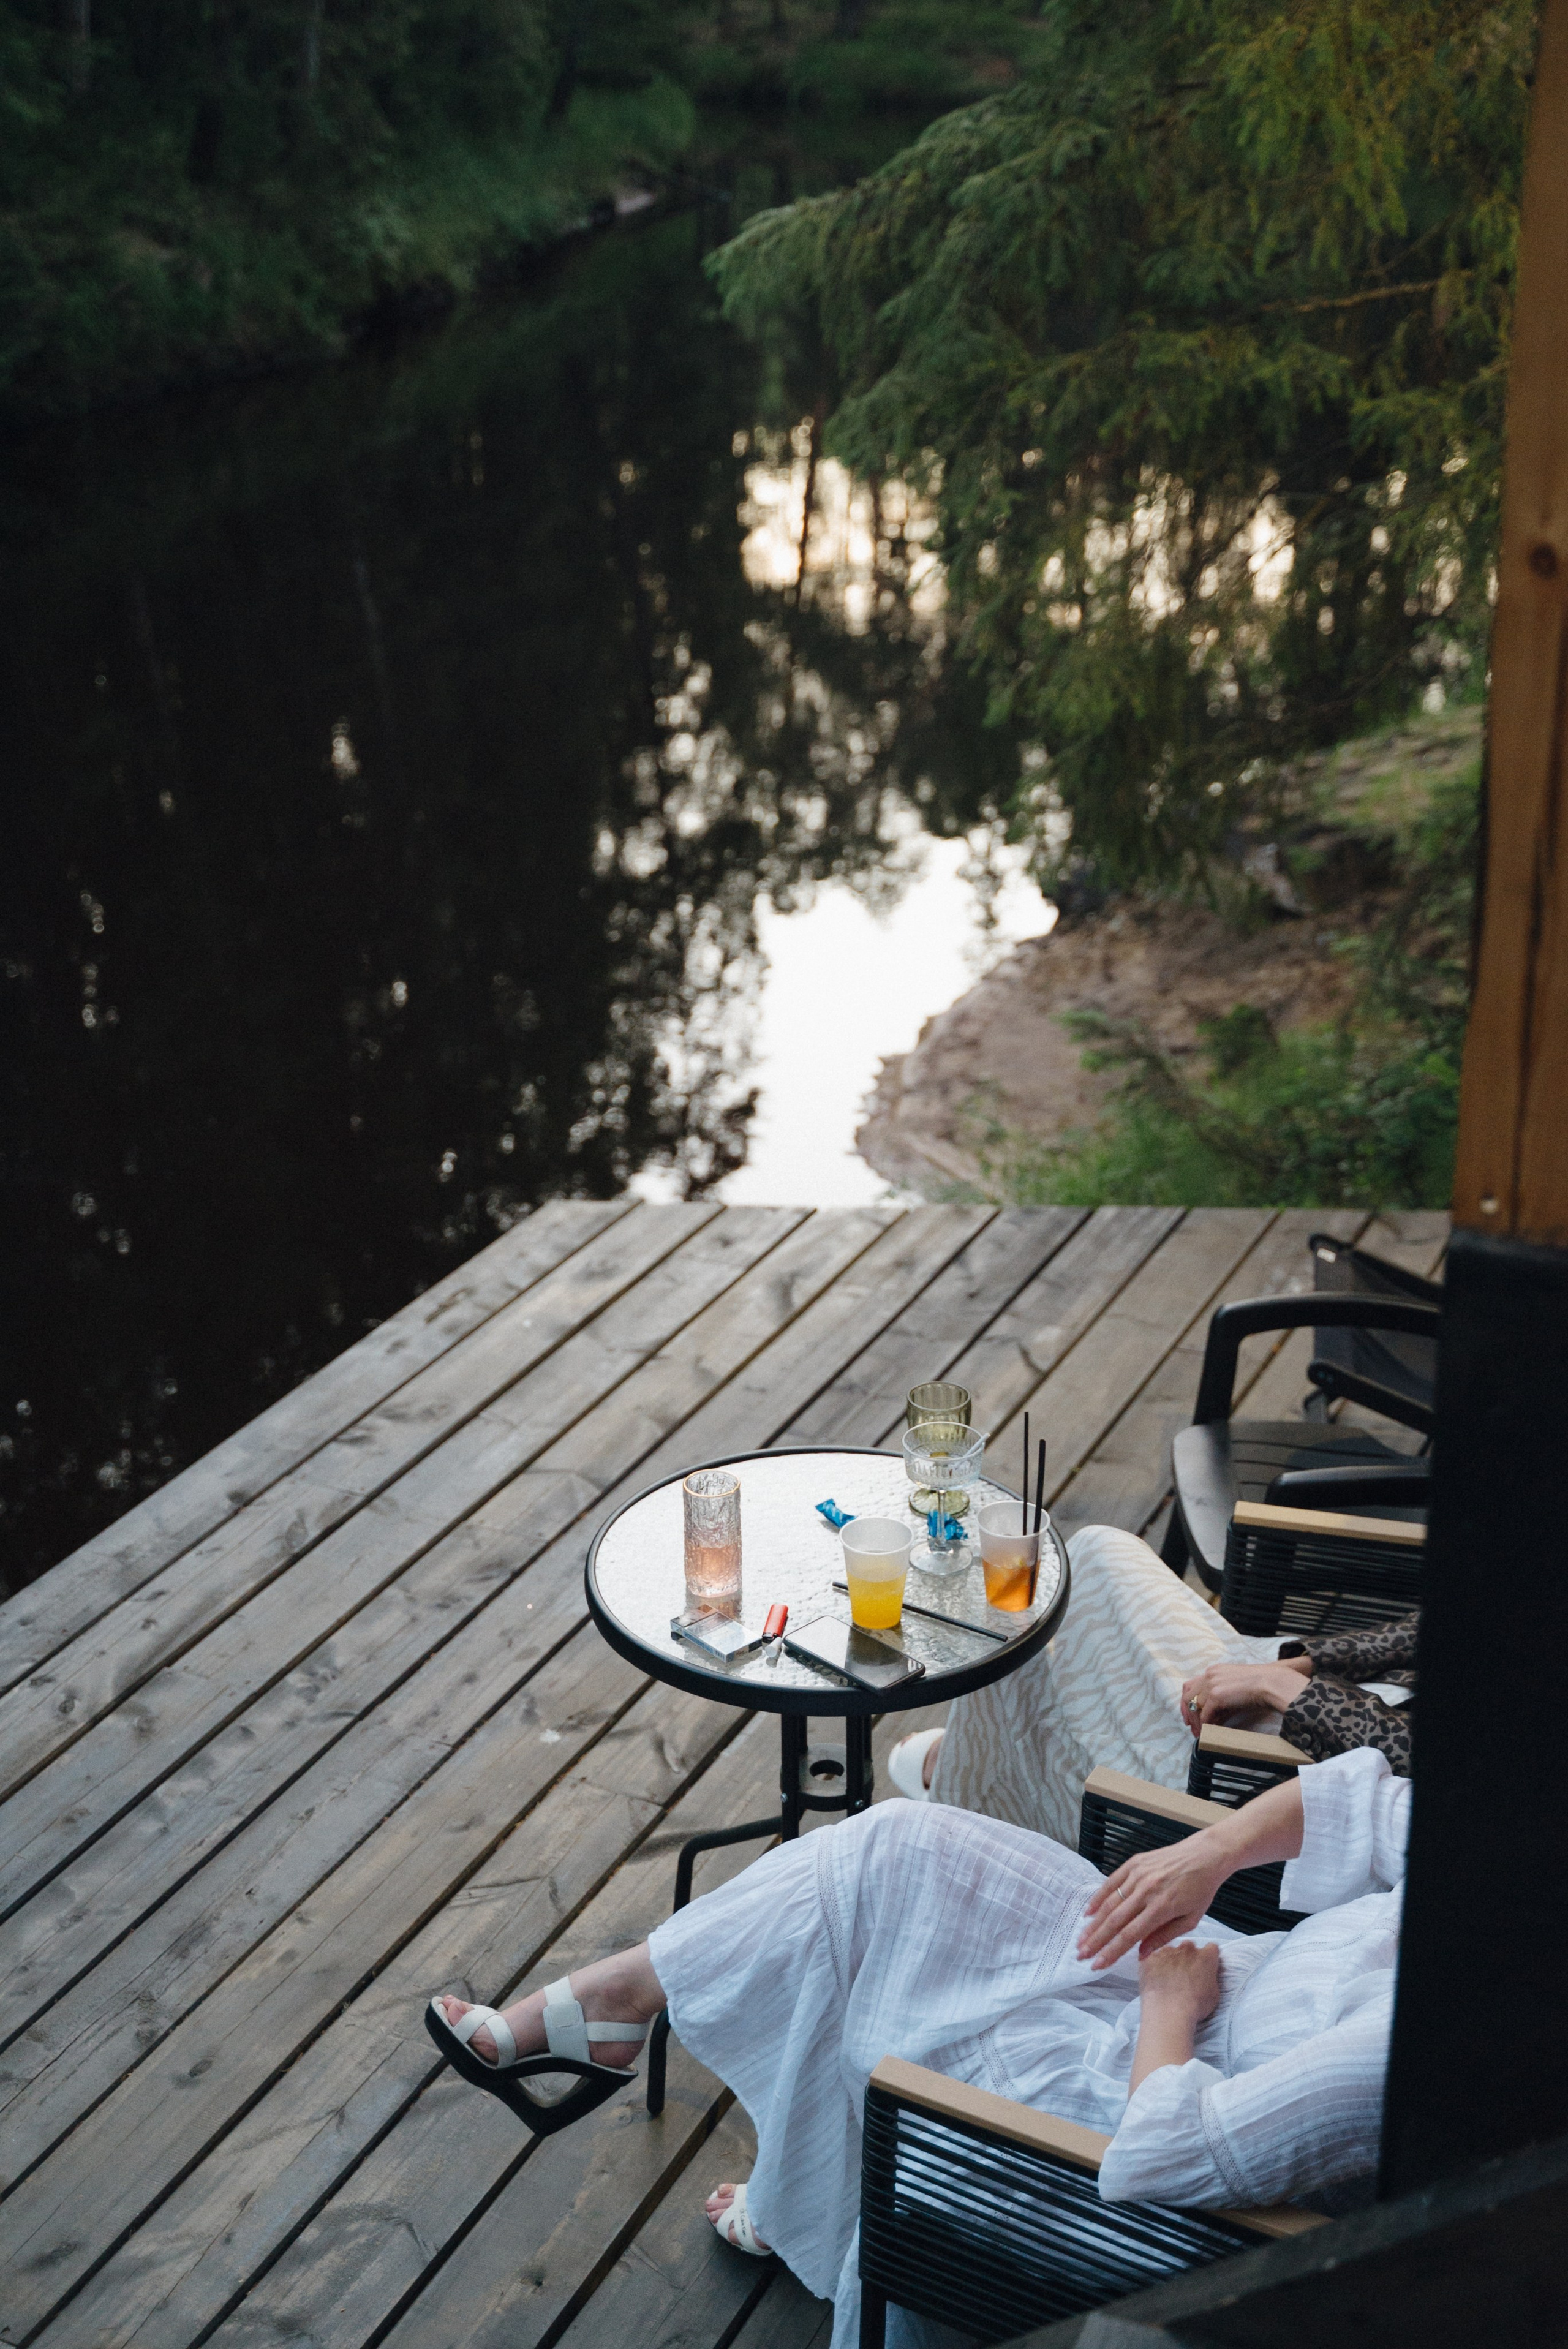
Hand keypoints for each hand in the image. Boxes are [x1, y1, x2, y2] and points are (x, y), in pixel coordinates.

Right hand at [1076, 1833, 1230, 1970]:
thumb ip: (1164, 1937)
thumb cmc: (1201, 1890)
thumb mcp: (1190, 1920)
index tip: (1097, 1965)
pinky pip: (1111, 1882)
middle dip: (1096, 1941)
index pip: (1130, 1935)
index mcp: (1162, 1908)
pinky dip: (1098, 1897)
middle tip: (1081, 1955)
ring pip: (1109, 1903)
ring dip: (1093, 1923)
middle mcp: (1147, 1891)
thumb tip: (1140, 1955)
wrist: (1205, 1856)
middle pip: (1115, 1921)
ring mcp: (1138, 1875)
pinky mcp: (1134, 1863)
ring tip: (1081, 1939)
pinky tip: (1088, 1912)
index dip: (1111, 1952)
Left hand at [1138, 1939, 1222, 2022]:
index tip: (1203, 1967)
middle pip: (1189, 1947)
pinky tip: (1155, 1980)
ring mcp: (1167, 1951)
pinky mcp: (1150, 1957)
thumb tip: (1206, 1976)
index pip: (1211, 1949)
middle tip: (1184, 1975)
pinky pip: (1152, 1957)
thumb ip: (1211, 1978)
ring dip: (1170, 1961)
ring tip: (1167, 1980)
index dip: (1207, 1959)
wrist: (1169, 2010)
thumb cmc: (1194, 2006)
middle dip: (1188, 1958)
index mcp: (1206, 1956)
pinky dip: (1154, 1966)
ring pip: (1170, 1951)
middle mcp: (1187, 1948)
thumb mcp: (1214, 1994)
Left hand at [1180, 1657, 1310, 1735]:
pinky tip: (1209, 1731)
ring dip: (1197, 1722)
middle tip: (1191, 1728)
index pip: (1191, 1685)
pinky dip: (1205, 1724)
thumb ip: (1221, 1699)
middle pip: (1188, 1696)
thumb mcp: (1235, 1688)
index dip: (1187, 1702)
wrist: (1269, 1683)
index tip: (1189, 1716)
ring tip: (1201, 1734)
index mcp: (1214, 1671)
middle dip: (1187, 1714)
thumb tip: (1212, 1718)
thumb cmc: (1259, 1686)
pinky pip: (1205, 1714)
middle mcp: (1209, 1675)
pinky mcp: (1216, 1696)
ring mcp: (1211, 1684)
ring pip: (1195, 1707)